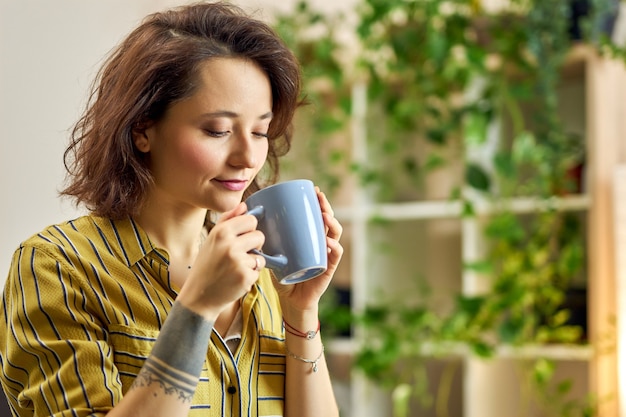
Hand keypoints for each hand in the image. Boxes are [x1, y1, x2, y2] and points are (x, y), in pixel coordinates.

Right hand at [177, 202, 265, 317]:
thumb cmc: (207, 265)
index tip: (241, 238)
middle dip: (254, 246)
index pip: (250, 220)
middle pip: (260, 236)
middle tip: (239, 255)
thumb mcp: (212, 239)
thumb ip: (228, 220)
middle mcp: (229, 244)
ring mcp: (238, 261)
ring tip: (235, 269)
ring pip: (260, 255)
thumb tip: (244, 204)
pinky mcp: (245, 277)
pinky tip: (236, 279)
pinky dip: (250, 276)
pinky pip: (258, 271)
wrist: (199, 296)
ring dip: (252, 263)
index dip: (249, 230)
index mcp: (221, 232)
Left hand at [272, 187, 343, 314]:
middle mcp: (321, 243)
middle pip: (328, 221)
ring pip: (335, 234)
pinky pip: (335, 255)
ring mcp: (326, 255)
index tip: (314, 191)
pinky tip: (329, 241)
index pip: (317, 217)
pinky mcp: (328, 268)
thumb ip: (265, 241)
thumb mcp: (273, 254)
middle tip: (319, 197)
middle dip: (326, 206)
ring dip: (332, 223)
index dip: (318, 203)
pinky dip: (334, 247)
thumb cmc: (282, 275)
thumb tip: (248, 223)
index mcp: (310, 238)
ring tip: (325, 216)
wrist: (290, 300)